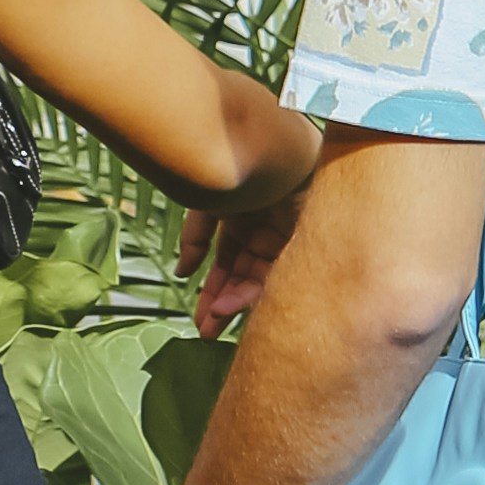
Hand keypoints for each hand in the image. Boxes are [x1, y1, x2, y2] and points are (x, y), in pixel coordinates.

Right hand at [178, 165, 311, 336]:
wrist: (281, 152)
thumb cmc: (244, 169)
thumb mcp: (209, 205)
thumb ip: (195, 239)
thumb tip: (181, 273)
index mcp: (242, 225)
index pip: (226, 266)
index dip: (213, 292)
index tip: (200, 319)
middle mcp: (264, 238)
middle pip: (243, 280)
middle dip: (223, 306)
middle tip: (206, 333)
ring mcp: (284, 243)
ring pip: (259, 282)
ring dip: (235, 303)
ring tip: (214, 321)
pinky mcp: (303, 246)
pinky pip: (279, 277)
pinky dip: (253, 292)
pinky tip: (232, 304)